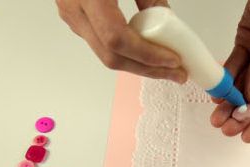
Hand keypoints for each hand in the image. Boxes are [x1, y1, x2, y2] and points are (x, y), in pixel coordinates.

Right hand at [56, 0, 186, 82]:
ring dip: (139, 64)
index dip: (147, 55)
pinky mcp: (75, 18)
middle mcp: (74, 9)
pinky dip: (127, 52)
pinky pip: (103, 44)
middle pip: (112, 56)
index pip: (117, 38)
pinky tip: (147, 53)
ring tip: (166, 67)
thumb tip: (169, 23)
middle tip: (177, 73)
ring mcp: (71, 16)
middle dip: (148, 69)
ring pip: (107, 55)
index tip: (172, 61)